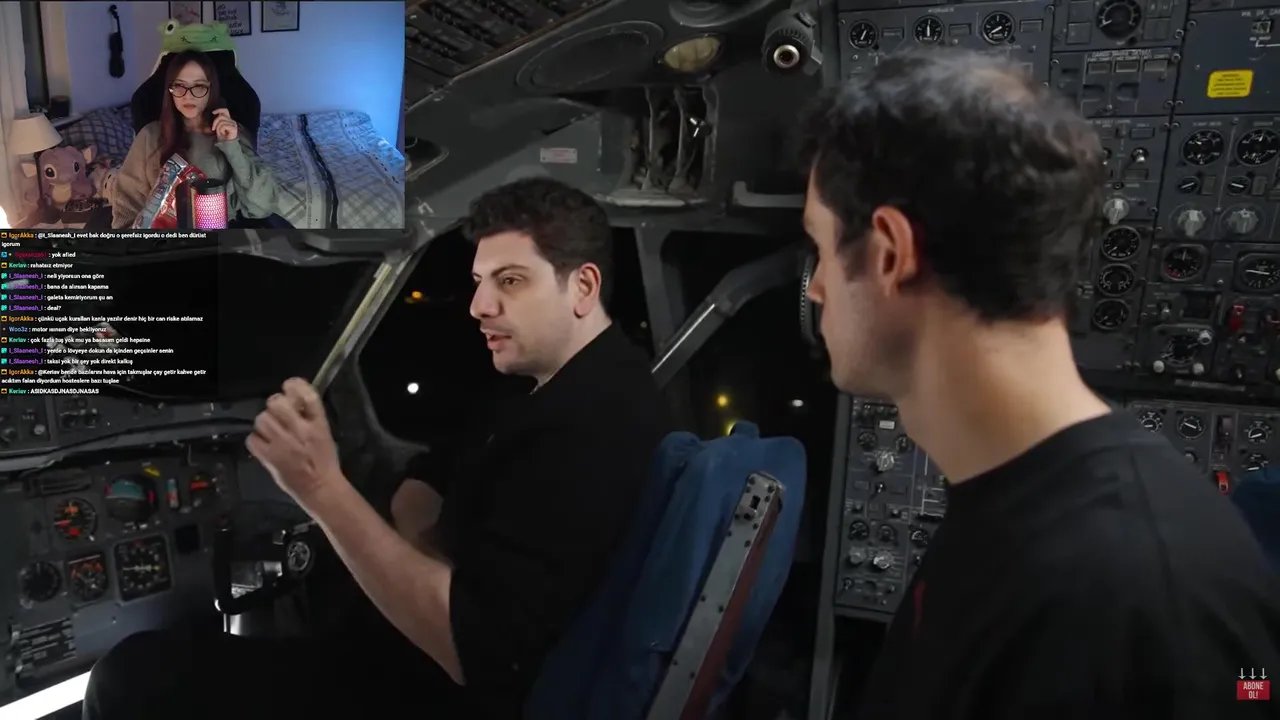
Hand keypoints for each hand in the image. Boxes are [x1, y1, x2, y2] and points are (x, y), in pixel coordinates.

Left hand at [211, 108, 237, 141]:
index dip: (219, 110)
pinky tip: (223, 133)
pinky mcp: (234, 128)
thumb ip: (218, 120)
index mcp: (229, 119)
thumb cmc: (222, 136)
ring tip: (220, 132)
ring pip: (221, 121)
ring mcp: (234, 124)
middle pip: (221, 116)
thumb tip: (215, 113)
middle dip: (215, 122)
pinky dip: (221, 130)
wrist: (227, 144)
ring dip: (218, 127)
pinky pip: (224, 126)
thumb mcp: (218, 126)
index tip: (213, 113)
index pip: (225, 110)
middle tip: (213, 128)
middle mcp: (232, 121)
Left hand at [246, 378, 341, 503]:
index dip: (294, 385)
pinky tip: (264, 444)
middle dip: (275, 404)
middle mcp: (299, 430)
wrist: (320, 488)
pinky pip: (252, 439)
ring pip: (262, 419)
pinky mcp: (268, 457)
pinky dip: (256, 440)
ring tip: (271, 431)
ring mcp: (282, 444)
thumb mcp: (325, 433)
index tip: (290, 386)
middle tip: (277, 413)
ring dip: (265, 423)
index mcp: (318, 424)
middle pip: (277, 403)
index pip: (306, 394)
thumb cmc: (325, 461)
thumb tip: (294, 400)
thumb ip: (310, 417)